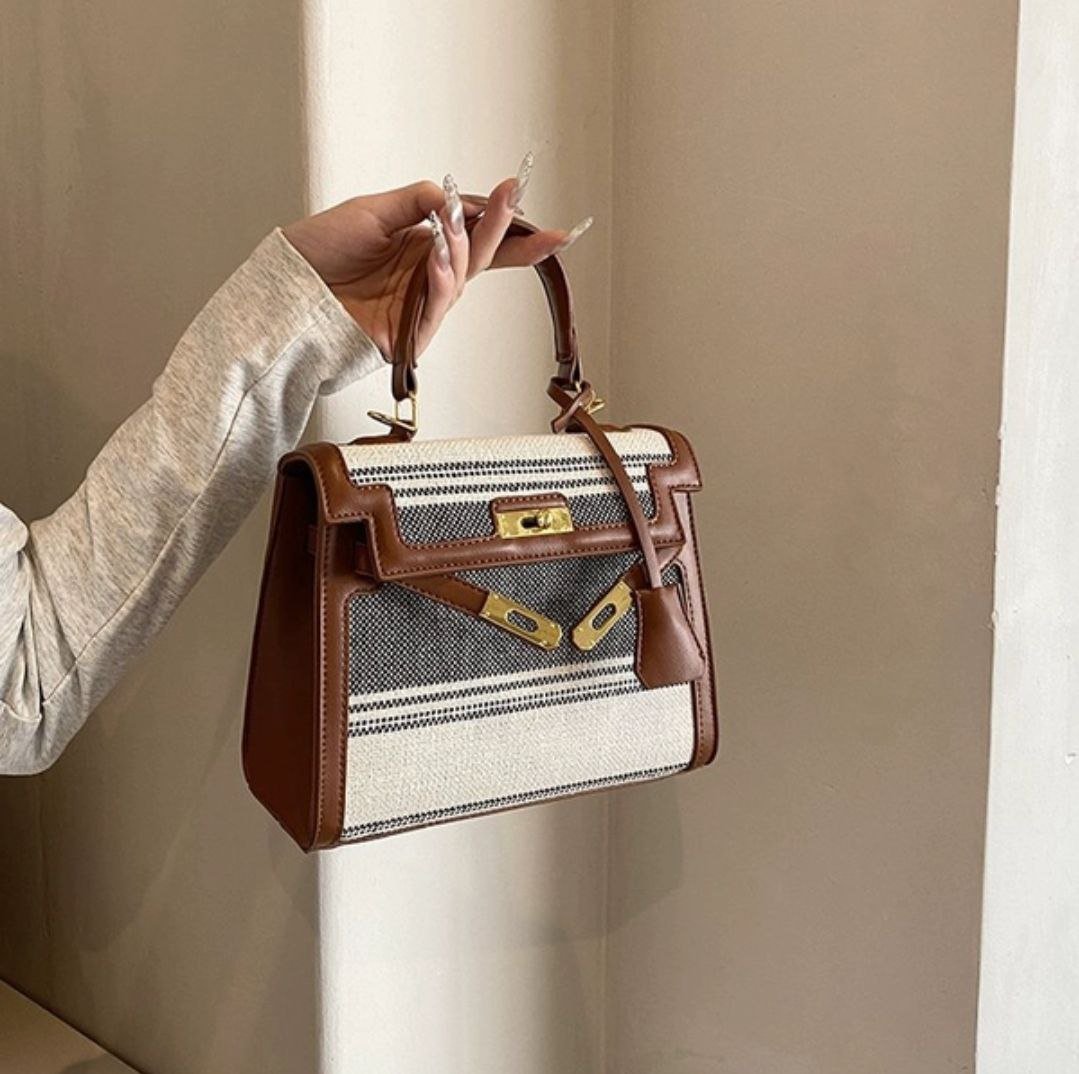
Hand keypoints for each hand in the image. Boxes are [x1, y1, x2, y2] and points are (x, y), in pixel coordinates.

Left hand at [281, 154, 592, 358]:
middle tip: (514, 201)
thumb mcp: (372, 211)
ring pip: (460, 280)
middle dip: (504, 232)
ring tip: (455, 226)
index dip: (503, 221)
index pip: (474, 235)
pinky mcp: (407, 335)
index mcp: (422, 246)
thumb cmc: (320, 251)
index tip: (519, 191)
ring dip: (462, 250)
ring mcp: (419, 306)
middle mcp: (426, 276)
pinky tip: (439, 259)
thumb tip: (454, 196)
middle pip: (479, 258)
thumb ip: (417, 201)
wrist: (287, 287)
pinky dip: (440, 281)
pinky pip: (434, 308)